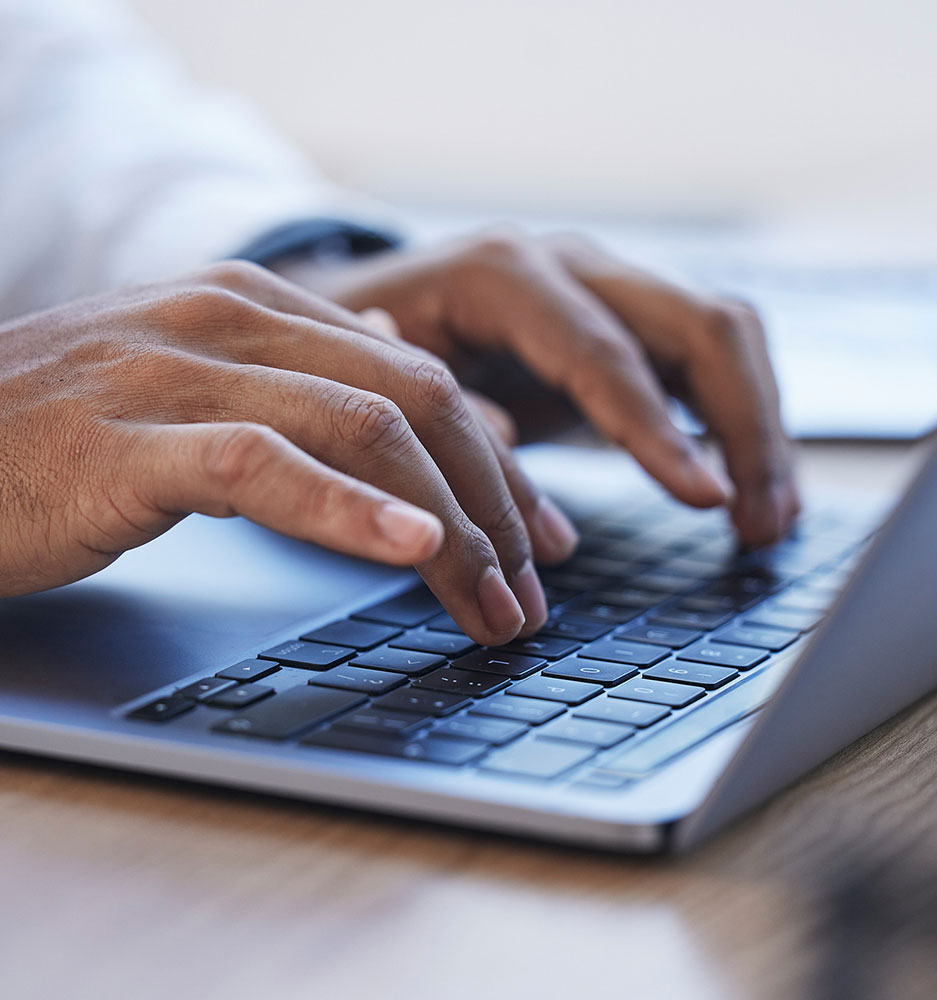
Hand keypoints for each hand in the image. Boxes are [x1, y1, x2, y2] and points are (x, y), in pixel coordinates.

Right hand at [0, 262, 579, 643]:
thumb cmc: (73, 432)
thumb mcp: (207, 391)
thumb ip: (307, 386)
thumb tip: (404, 393)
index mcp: (262, 305)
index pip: (424, 379)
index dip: (500, 464)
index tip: (542, 534)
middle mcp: (233, 319)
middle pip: (418, 403)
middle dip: (495, 503)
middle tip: (534, 584)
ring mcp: (181, 371)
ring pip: (364, 432)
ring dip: (449, 526)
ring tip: (494, 601)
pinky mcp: (129, 440)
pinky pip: (265, 466)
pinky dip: (348, 509)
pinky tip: (411, 550)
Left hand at [279, 230, 799, 545]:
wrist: (371, 307)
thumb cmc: (369, 352)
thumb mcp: (387, 389)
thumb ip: (452, 429)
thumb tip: (526, 490)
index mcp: (504, 275)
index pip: (604, 352)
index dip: (657, 430)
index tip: (705, 499)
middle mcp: (573, 267)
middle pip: (700, 325)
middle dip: (745, 427)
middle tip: (760, 525)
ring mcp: (609, 288)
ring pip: (725, 337)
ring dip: (761, 429)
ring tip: (770, 521)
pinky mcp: (628, 323)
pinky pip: (711, 361)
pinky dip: (741, 423)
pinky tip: (750, 488)